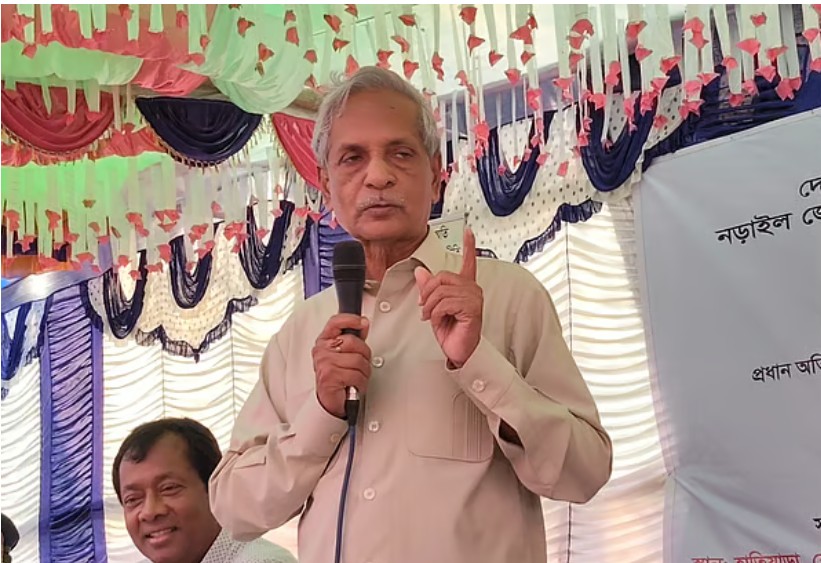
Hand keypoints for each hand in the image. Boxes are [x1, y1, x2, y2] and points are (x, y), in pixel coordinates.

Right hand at [312, 314, 371, 417]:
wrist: (329, 402)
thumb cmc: (338, 377)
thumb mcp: (345, 354)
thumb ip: (354, 339)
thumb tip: (363, 324)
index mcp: (324, 342)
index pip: (335, 322)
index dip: (350, 319)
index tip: (362, 322)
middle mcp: (322, 351)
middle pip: (353, 342)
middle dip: (363, 355)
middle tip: (359, 365)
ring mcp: (325, 363)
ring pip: (358, 360)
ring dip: (363, 372)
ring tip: (355, 376)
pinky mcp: (330, 376)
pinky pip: (356, 375)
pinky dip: (360, 383)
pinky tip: (353, 384)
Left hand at [414, 228, 482, 367]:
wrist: (458, 351)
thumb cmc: (451, 332)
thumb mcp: (433, 308)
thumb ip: (428, 289)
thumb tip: (420, 271)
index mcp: (465, 286)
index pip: (468, 262)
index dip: (469, 245)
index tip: (468, 231)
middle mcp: (472, 289)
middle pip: (441, 277)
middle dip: (427, 294)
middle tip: (425, 309)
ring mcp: (474, 297)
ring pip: (440, 291)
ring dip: (430, 307)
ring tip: (432, 318)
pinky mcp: (472, 307)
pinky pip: (445, 303)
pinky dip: (437, 313)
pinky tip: (441, 321)